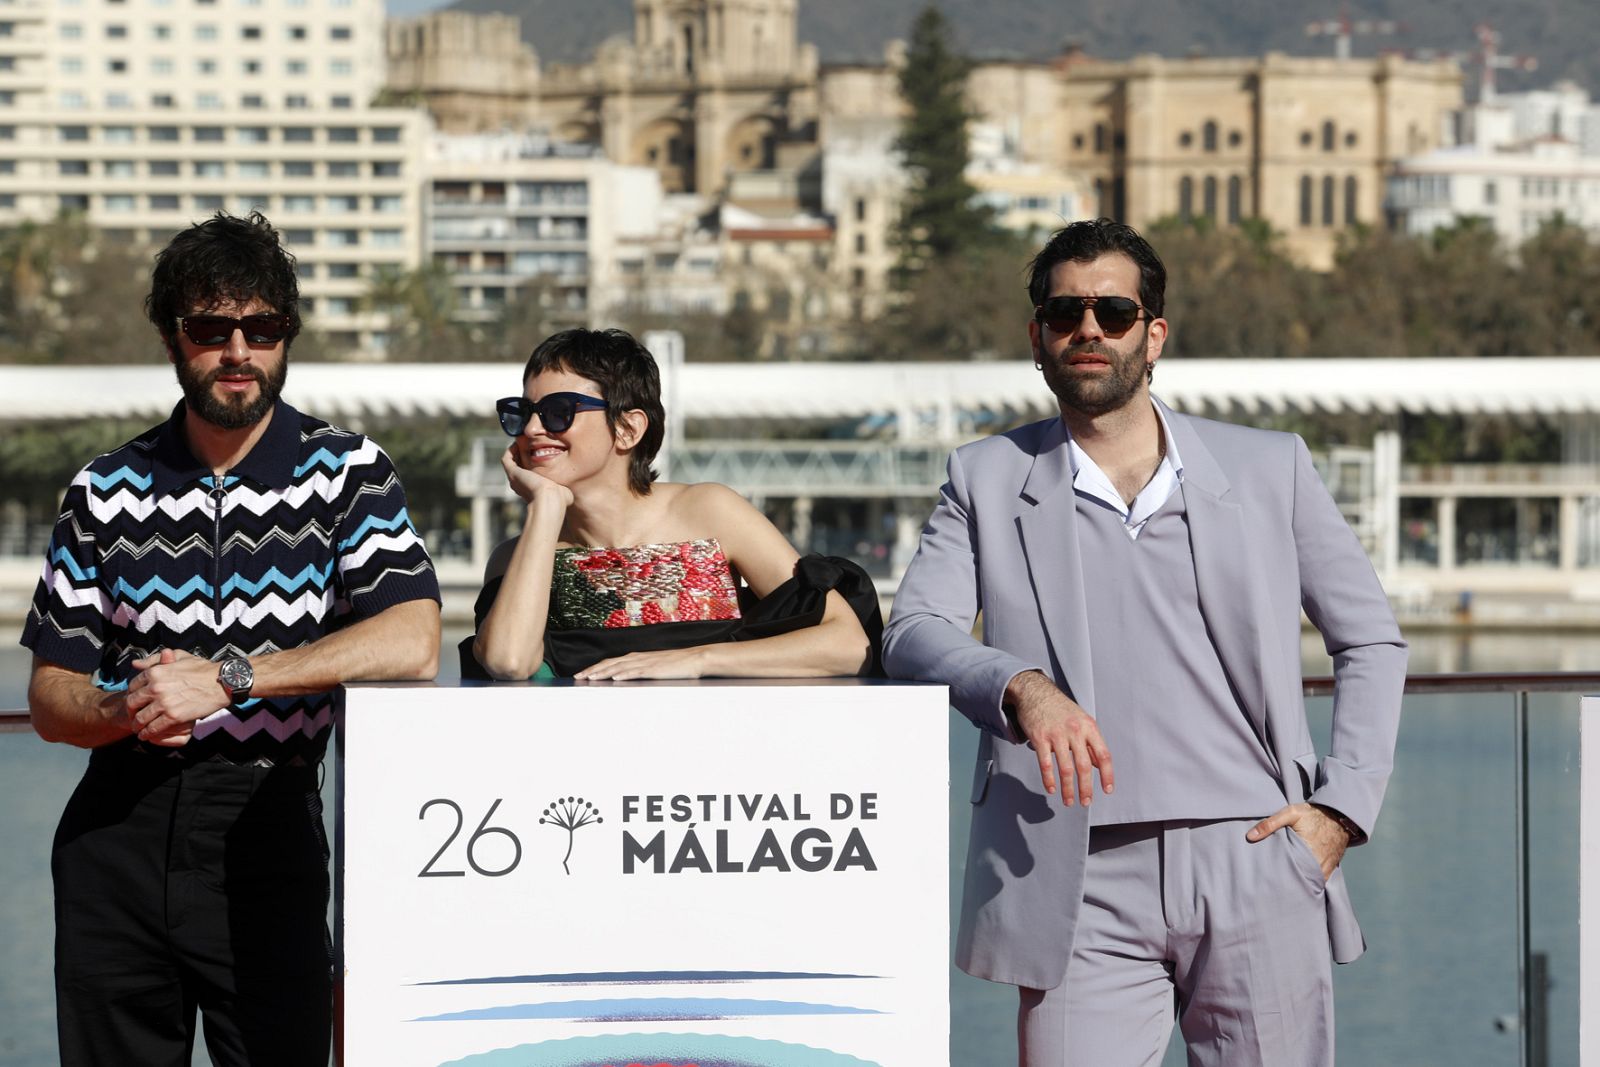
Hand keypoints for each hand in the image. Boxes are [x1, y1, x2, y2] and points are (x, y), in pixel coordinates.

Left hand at [125, 648, 224, 744]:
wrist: (222, 682)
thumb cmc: (202, 669)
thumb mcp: (179, 657)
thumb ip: (155, 659)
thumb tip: (135, 664)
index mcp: (155, 672)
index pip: (132, 686)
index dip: (131, 696)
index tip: (135, 703)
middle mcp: (156, 687)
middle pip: (132, 703)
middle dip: (131, 712)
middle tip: (134, 717)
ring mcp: (164, 703)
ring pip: (141, 718)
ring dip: (137, 726)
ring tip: (139, 730)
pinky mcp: (173, 716)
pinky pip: (153, 728)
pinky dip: (148, 733)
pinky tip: (147, 735)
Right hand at [501, 444, 573, 507]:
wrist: (550, 499)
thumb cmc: (560, 499)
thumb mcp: (566, 494)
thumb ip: (566, 490)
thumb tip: (569, 491)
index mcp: (533, 490)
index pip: (530, 475)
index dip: (534, 463)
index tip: (542, 452)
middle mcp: (522, 485)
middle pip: (519, 467)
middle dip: (524, 455)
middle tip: (531, 442)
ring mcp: (515, 479)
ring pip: (512, 462)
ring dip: (516, 451)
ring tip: (524, 438)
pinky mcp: (512, 473)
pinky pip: (506, 459)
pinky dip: (511, 450)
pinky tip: (519, 440)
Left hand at [575, 647, 709, 680]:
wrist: (696, 658)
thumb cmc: (678, 664)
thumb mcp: (655, 667)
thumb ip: (641, 671)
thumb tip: (627, 678)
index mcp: (638, 657)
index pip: (611, 661)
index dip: (596, 667)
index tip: (583, 674)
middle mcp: (639, 657)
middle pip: (610, 663)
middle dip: (593, 670)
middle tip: (578, 677)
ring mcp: (646, 662)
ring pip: (620, 667)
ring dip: (603, 672)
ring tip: (590, 678)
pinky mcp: (655, 669)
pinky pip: (637, 671)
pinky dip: (624, 674)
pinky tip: (615, 678)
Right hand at [1007, 671, 1112, 806]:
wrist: (1036, 692)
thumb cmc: (1061, 709)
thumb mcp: (1082, 720)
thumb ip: (1091, 742)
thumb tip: (1099, 765)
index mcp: (1089, 727)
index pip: (1103, 755)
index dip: (1107, 775)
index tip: (1107, 790)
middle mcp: (1075, 731)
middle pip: (1084, 766)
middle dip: (1086, 788)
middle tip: (1085, 802)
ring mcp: (1056, 734)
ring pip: (1065, 768)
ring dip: (1067, 789)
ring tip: (1068, 801)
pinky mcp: (1039, 738)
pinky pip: (1045, 763)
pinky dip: (1049, 779)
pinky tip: (1051, 789)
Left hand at [1246, 803, 1349, 880]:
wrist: (1339, 815)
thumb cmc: (1313, 814)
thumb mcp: (1290, 813)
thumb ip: (1270, 824)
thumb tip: (1250, 837)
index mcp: (1305, 851)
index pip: (1287, 870)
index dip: (1276, 875)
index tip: (1265, 877)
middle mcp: (1317, 863)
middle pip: (1298, 879)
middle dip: (1286, 881)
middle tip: (1271, 882)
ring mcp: (1325, 867)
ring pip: (1308, 881)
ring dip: (1298, 882)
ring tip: (1284, 884)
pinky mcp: (1330, 867)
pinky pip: (1319, 880)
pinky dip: (1309, 881)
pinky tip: (1299, 881)